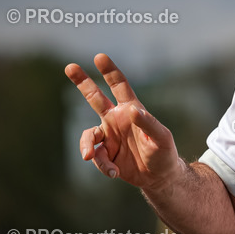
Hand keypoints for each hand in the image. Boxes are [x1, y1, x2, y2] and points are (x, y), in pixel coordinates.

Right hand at [65, 53, 179, 188]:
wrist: (159, 176)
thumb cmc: (164, 152)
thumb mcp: (161, 137)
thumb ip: (147, 123)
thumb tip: (131, 109)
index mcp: (131, 110)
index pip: (119, 87)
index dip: (110, 71)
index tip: (99, 56)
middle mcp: (116, 120)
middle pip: (95, 98)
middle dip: (82, 82)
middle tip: (69, 66)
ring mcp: (109, 137)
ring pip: (88, 136)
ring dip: (86, 146)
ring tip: (88, 157)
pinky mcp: (104, 155)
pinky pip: (95, 158)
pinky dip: (103, 166)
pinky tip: (114, 173)